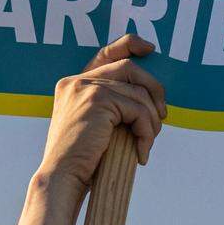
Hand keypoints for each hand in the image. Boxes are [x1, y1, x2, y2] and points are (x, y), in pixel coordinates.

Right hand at [36, 34, 166, 192]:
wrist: (62, 179)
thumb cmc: (82, 160)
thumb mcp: (95, 126)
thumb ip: (113, 106)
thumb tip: (151, 98)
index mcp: (74, 84)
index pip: (105, 53)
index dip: (129, 45)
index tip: (150, 49)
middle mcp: (77, 81)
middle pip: (129, 68)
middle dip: (153, 89)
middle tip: (162, 115)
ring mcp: (86, 87)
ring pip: (138, 93)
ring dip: (151, 120)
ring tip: (148, 142)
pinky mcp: (97, 100)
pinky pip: (138, 110)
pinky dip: (146, 132)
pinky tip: (142, 152)